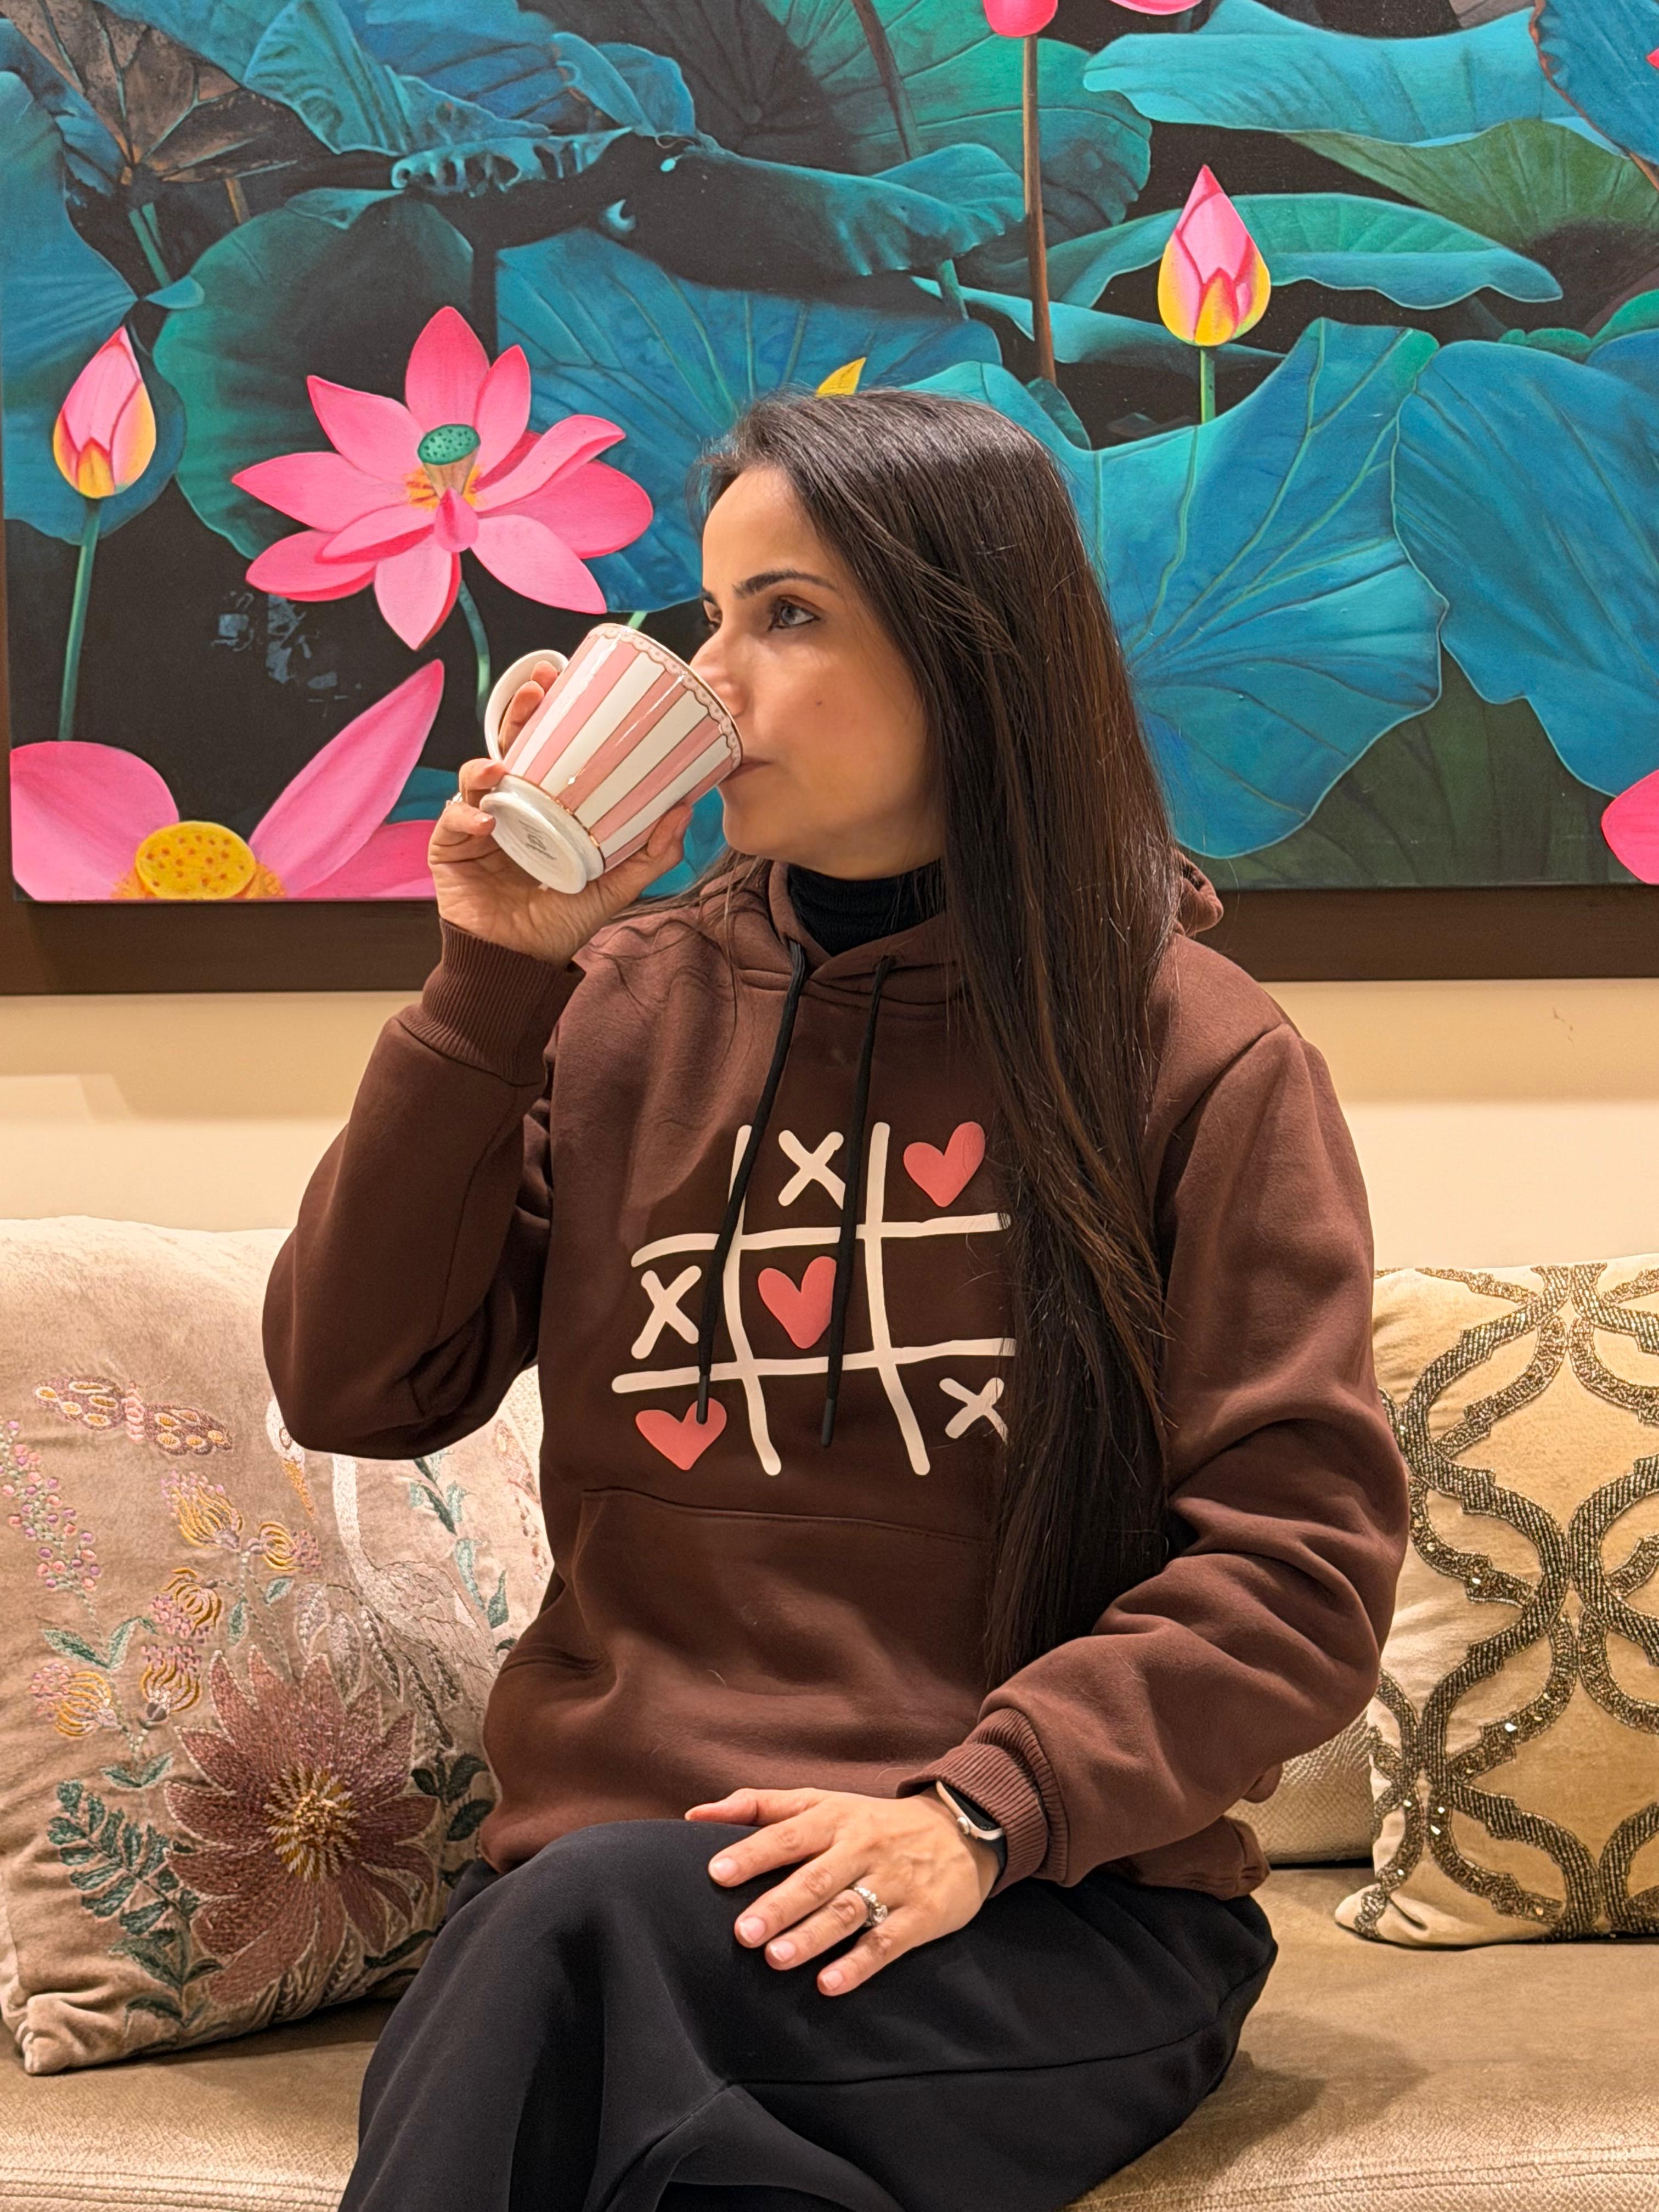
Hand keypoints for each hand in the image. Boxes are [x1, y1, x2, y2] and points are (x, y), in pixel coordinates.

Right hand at [427, 657, 695, 965]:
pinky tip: (484, 824)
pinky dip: (465, 818)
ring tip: (502, 769)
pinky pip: (453, 823)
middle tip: (534, 690)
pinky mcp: (449, 850)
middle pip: (507, 749)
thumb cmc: (562, 922)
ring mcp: (476, 827)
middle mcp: (509, 809)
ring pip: (474, 779)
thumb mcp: (614, 886)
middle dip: (516, 715)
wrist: (521, 964)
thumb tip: (685, 809)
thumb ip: (651, 853)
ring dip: (485, 766)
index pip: (543, 750)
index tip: (559, 678)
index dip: (547, 714)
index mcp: (543, 808)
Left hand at [685, 1785, 998, 1997]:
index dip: (753, 1853)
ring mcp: (894, 1882)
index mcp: (834, 1818)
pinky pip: (887, 1943)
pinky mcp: (921, 1916)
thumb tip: (694, 1814)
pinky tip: (829, 1985)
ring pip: (848, 1911)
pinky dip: (858, 1965)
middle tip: (744, 1933)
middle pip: (816, 1877)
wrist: (960, 1830)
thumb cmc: (870, 1821)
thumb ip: (758, 1806)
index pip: (788, 1834)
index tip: (717, 1872)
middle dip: (779, 1905)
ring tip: (776, 1960)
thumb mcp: (821, 1801)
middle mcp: (862, 1847)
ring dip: (812, 1937)